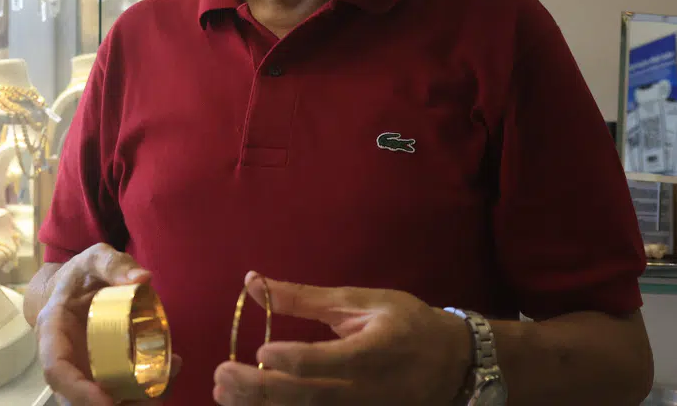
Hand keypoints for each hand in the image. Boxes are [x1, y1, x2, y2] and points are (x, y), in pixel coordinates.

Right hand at [38, 243, 180, 405]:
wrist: (75, 285)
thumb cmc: (81, 274)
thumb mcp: (94, 258)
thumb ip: (114, 264)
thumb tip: (142, 279)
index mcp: (53, 329)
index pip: (56, 369)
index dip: (78, 391)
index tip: (108, 401)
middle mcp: (63, 356)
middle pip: (74, 397)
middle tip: (146, 403)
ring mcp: (79, 367)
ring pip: (95, 400)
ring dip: (126, 404)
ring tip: (157, 398)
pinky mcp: (98, 372)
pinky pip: (114, 391)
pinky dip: (138, 394)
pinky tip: (163, 382)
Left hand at [213, 272, 471, 405]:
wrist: (455, 365)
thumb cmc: (406, 324)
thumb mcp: (361, 301)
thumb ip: (305, 297)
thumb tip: (253, 282)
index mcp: (372, 352)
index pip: (324, 362)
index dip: (289, 359)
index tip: (259, 350)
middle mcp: (366, 392)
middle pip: (306, 398)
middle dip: (258, 390)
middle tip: (222, 375)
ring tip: (224, 394)